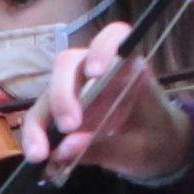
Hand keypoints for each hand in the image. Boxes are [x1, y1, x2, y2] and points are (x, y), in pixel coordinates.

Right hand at [37, 19, 193, 186]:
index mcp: (129, 69)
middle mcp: (98, 72)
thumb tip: (63, 148)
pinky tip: (37, 155)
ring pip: (49, 89)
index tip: (95, 74)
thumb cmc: (156, 140)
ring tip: (40, 153)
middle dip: (62, 94)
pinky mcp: (64, 108)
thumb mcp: (138, 150)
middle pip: (68, 64)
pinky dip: (35, 133)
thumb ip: (104, 148)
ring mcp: (78, 89)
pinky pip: (43, 115)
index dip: (101, 48)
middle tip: (68, 127)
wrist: (158, 151)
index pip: (114, 39)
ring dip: (41, 120)